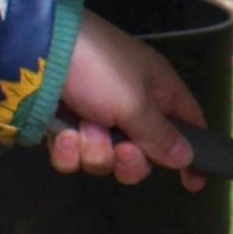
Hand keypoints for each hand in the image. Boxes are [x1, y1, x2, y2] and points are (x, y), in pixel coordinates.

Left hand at [52, 11, 203, 185]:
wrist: (39, 49)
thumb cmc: (98, 68)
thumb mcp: (135, 103)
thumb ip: (160, 136)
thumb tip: (187, 158)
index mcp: (158, 92)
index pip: (188, 127)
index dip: (192, 155)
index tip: (193, 184)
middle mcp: (130, 107)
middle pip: (143, 155)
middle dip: (130, 161)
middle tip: (121, 148)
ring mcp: (95, 118)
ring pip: (105, 159)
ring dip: (94, 149)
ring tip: (83, 126)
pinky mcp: (64, 126)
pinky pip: (73, 157)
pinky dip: (68, 150)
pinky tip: (61, 134)